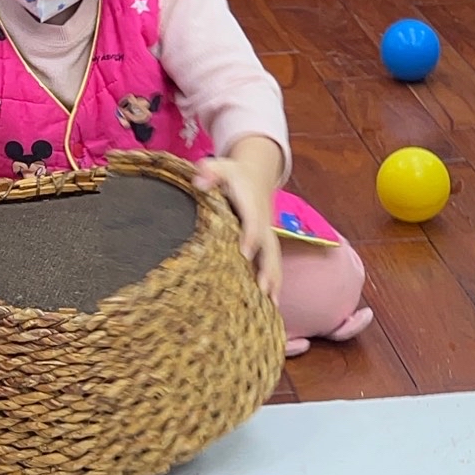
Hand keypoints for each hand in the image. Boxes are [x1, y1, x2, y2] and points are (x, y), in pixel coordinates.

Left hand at [195, 138, 283, 304]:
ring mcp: (267, 237)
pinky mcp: (266, 247)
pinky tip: (270, 307)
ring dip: (274, 282)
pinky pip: (272, 266)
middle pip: (269, 248)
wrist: (256, 176)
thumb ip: (210, 171)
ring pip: (274, 261)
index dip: (251, 236)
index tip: (245, 253)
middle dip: (268, 268)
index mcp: (252, 206)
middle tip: (264, 289)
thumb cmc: (233, 175)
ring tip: (271, 306)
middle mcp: (263, 224)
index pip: (253, 221)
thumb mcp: (221, 167)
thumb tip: (199, 181)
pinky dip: (274, 285)